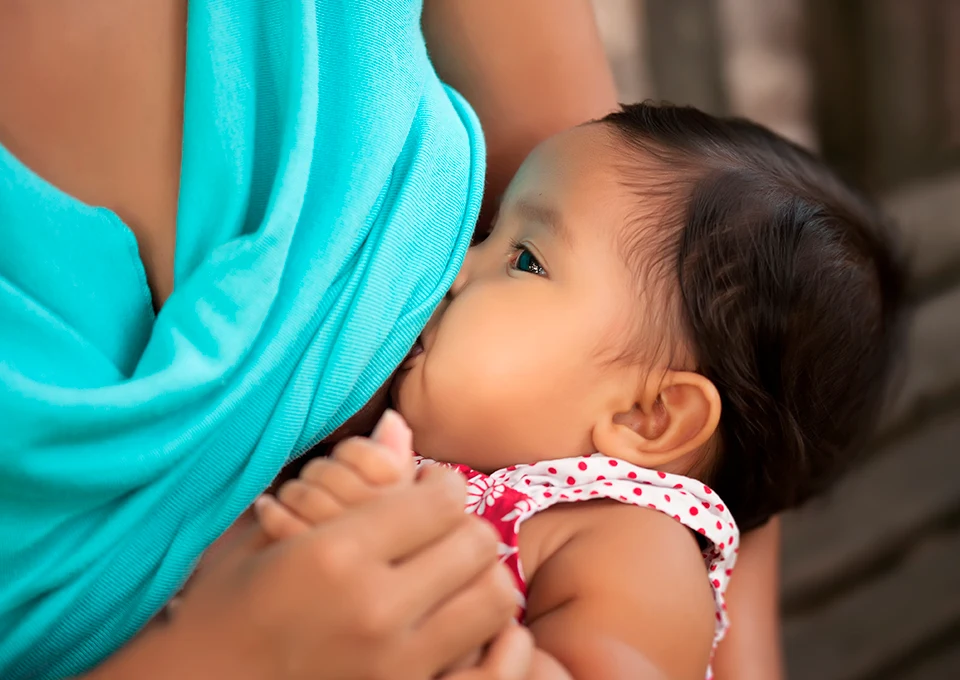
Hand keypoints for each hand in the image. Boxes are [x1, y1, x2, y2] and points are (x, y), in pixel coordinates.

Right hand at [165, 416, 518, 679]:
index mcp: (335, 555)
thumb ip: (344, 479)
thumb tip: (399, 426)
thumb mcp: (270, 534)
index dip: (444, 485)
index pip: (441, 501)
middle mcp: (373, 608)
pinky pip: (480, 652)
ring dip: (482, 576)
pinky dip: (479, 628)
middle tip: (446, 529)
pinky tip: (449, 618)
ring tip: (453, 573)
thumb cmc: (223, 607)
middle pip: (475, 544)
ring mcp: (395, 662)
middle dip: (468, 527)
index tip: (430, 488)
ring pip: (493, 599)